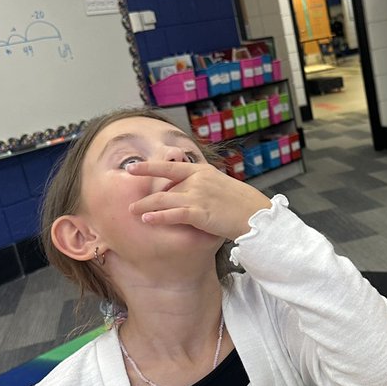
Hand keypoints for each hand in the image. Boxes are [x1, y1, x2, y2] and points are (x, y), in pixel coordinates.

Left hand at [125, 159, 269, 240]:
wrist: (257, 215)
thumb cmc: (241, 204)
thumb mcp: (220, 186)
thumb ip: (201, 185)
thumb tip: (185, 190)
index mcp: (202, 171)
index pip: (171, 166)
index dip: (150, 166)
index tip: (133, 167)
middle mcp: (198, 180)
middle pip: (164, 186)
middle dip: (145, 192)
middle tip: (130, 201)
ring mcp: (198, 196)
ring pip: (164, 199)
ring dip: (146, 205)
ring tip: (132, 211)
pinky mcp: (201, 213)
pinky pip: (174, 214)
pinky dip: (158, 216)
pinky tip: (147, 219)